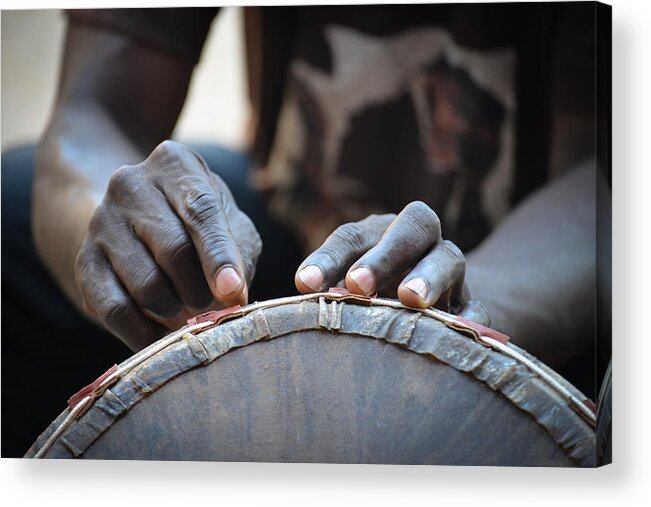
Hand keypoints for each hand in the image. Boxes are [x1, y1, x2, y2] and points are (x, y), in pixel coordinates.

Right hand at [75, 140, 261, 349]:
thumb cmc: (198, 222)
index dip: (219, 256)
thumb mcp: (229, 222)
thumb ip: (239, 252)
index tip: (234, 290)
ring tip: (187, 306)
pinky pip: (114, 310)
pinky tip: (162, 337)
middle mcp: (130, 184)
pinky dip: (144, 334)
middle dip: (202, 289)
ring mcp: (101, 221)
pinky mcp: (83, 260)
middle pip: (174, 251)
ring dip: (177, 309)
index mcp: (174, 164)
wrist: (137, 219)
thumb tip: (233, 293)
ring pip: (146, 285)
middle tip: (212, 302)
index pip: (201, 210)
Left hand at [294, 201, 488, 324]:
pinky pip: (477, 306)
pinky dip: (468, 316)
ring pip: (449, 260)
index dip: (329, 257)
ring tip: (409, 299)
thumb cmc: (373, 293)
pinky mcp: (471, 304)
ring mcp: (451, 271)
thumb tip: (303, 296)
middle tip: (357, 285)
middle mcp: (421, 242)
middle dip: (385, 254)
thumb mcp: (348, 283)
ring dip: (428, 276)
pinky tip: (453, 329)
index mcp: (382, 231)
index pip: (353, 235)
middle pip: (414, 228)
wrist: (430, 301)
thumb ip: (331, 287)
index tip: (305, 284)